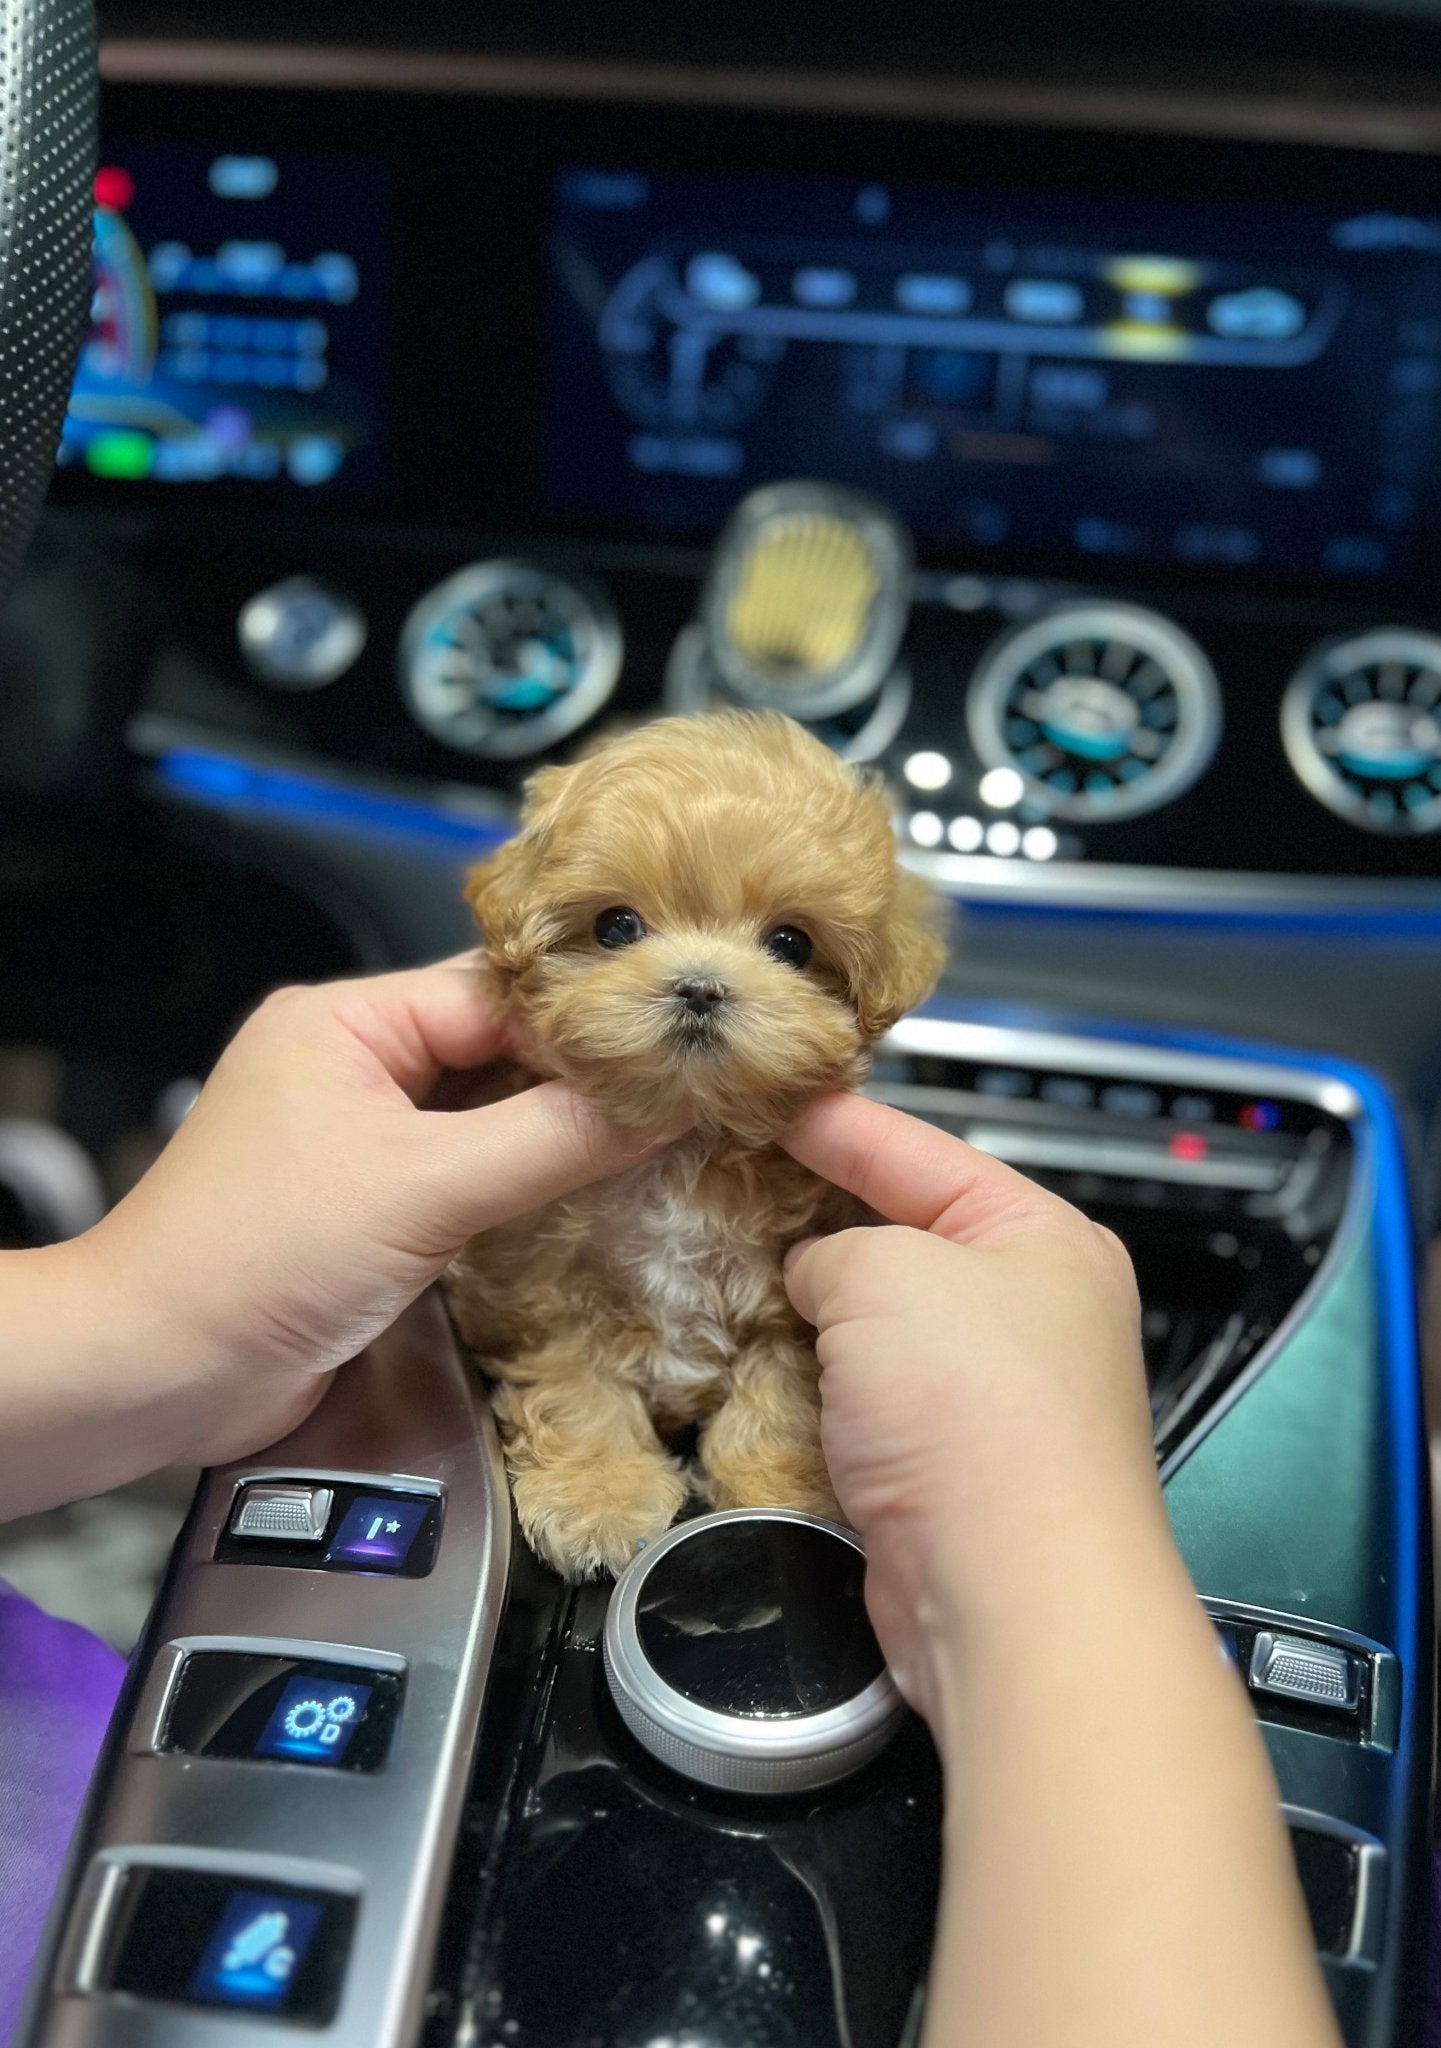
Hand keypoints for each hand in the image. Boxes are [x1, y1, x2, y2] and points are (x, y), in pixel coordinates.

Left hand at [83, 955, 658, 1468]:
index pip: (495, 994)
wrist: (159, 1372)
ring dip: (553, 1133)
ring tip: (656, 1136)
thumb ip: (552, 1140)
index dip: (585, 1022)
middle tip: (682, 1090)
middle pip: (495, 1049)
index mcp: (344, 1021)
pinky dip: (521, 1183)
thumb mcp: (425, 1188)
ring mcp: (357, 1138)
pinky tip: (588, 1193)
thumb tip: (664, 1104)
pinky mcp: (368, 1206)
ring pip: (484, 1114)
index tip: (675, 1047)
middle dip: (579, 1076)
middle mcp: (350, 1065)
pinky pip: (465, 1173)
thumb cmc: (259, 1258)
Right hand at [781, 1092, 1158, 1716]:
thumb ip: (835, 1247)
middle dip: (812, 1219)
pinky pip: (865, 1400)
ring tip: (722, 1269)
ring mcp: (988, 1395)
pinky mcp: (944, 1468)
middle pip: (899, 1237)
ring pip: (876, 1326)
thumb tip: (816, 1277)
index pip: (919, 1151)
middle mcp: (1028, 1311)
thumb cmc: (977, 1416)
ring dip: (808, 1311)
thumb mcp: (887, 1275)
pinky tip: (757, 1362)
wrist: (1010, 1598)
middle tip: (720, 1184)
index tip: (757, 1100)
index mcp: (1043, 1238)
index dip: (832, 1124)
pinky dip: (814, 1384)